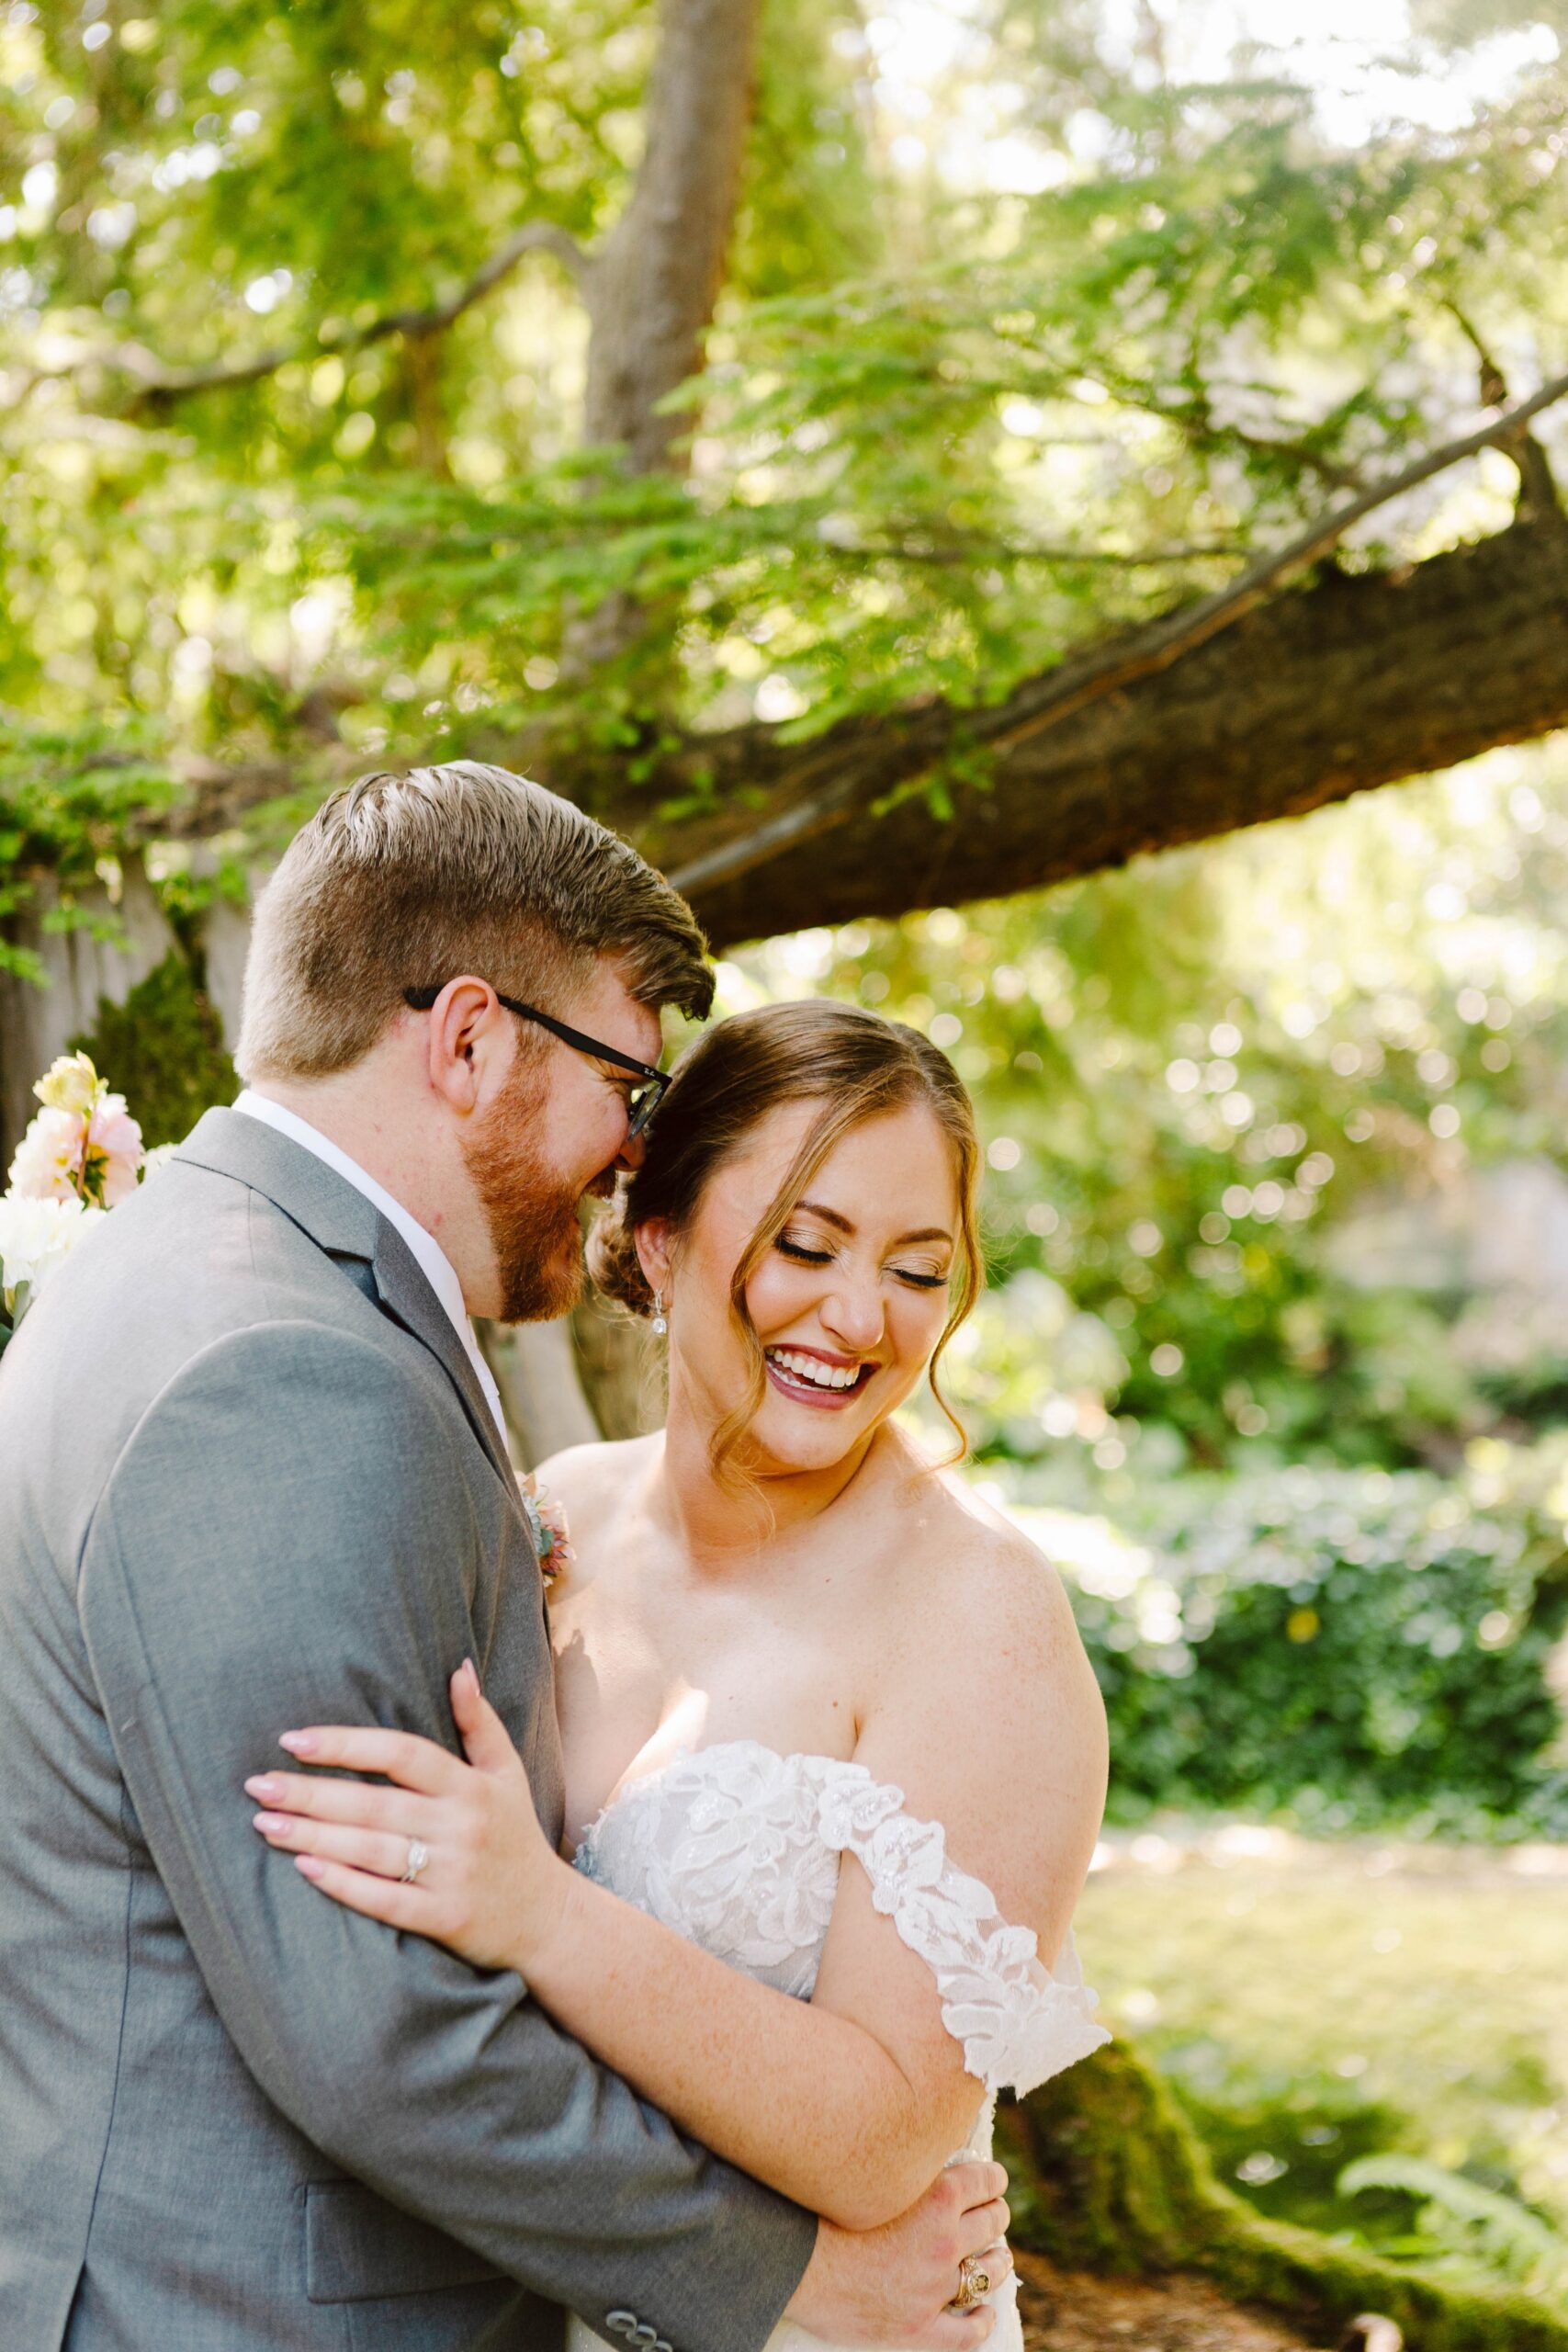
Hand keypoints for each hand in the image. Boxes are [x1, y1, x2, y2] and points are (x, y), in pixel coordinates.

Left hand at [244, 1661, 570, 1972]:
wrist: (548, 1918)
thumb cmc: (516, 1836)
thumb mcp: (507, 1774)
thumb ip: (479, 1722)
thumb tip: (458, 1667)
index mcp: (471, 1786)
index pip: (402, 1754)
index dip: (347, 1744)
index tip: (294, 1739)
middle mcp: (461, 1826)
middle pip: (374, 1804)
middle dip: (310, 1793)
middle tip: (258, 1785)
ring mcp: (452, 1874)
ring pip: (371, 1851)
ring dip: (312, 1837)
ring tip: (265, 1825)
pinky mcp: (445, 1918)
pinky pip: (386, 1901)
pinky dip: (344, 1885)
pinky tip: (304, 1871)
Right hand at [786, 2161, 1012, 2347]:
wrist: (797, 2264)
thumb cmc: (826, 2210)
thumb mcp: (875, 2175)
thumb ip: (907, 2167)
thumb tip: (928, 2155)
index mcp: (936, 2199)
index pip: (986, 2182)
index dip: (993, 2179)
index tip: (993, 2180)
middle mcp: (944, 2242)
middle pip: (992, 2222)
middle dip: (995, 2214)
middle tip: (991, 2214)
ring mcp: (935, 2288)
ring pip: (989, 2271)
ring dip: (997, 2260)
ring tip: (997, 2256)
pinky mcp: (922, 2328)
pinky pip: (969, 2330)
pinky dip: (982, 2319)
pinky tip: (984, 2312)